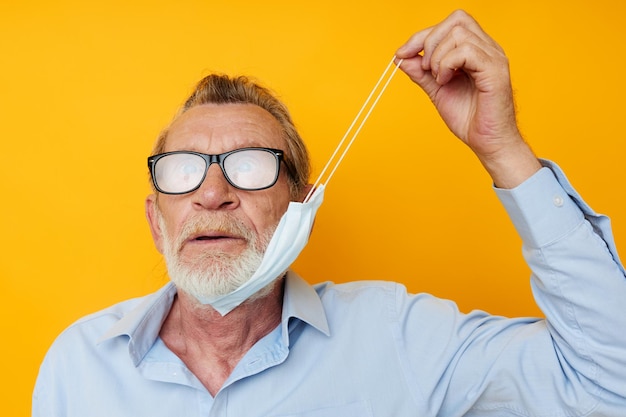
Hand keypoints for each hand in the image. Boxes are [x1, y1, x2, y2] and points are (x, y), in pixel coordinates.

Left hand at [395, 10, 540, 187]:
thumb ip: (421, 73)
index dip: (422, 35)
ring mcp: (493, 57)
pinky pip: (466, 51)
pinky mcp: (495, 70)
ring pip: (458, 33)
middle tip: (425, 69)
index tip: (402, 54)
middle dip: (429, 40)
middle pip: (456, 20)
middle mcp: (487, 48)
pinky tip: (446, 81)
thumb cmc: (469, 118)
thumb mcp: (437, 91)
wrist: (487, 143)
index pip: (449, 24)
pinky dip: (447, 64)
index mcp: (476, 50)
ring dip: (438, 56)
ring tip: (439, 79)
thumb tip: (401, 57)